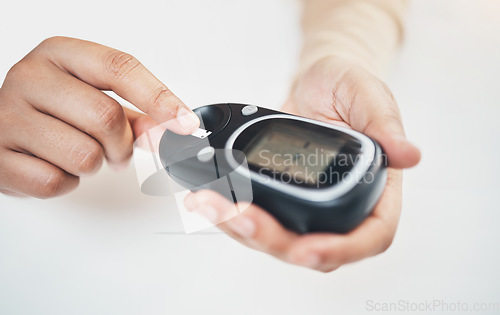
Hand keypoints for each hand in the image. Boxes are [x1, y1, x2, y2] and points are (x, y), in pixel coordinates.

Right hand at [0, 36, 199, 197]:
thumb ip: (135, 113)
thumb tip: (173, 127)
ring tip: (79, 153)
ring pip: (84, 155)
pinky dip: (66, 182)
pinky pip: (55, 182)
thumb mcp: (91, 96)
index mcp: (59, 54)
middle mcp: (30, 77)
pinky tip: (53, 164)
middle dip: (122, 144)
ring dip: (93, 165)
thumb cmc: (51, 108)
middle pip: (107, 117)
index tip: (185, 123)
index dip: (160, 98)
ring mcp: (7, 116)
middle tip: (116, 150)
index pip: (119, 68)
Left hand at [183, 58, 420, 271]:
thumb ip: (385, 124)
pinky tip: (213, 200)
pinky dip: (234, 215)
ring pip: (281, 239)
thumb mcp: (368, 95)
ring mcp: (310, 206)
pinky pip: (261, 218)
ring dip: (247, 231)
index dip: (342, 249)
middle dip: (276, 241)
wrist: (316, 84)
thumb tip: (409, 155)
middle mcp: (343, 204)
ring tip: (216, 207)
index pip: (371, 234)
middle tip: (244, 219)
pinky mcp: (282, 200)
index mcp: (375, 186)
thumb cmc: (347, 87)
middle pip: (316, 247)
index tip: (308, 249)